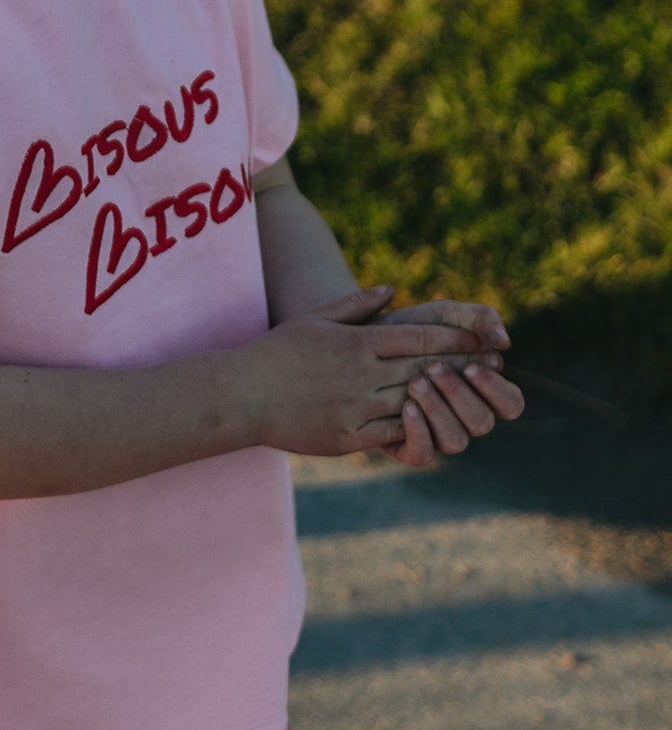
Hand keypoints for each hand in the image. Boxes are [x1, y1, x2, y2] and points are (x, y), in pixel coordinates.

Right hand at [242, 283, 491, 457]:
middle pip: (425, 369)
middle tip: (490, 366)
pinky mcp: (345, 439)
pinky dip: (414, 428)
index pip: (420, 337)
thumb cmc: (276, 354)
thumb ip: (356, 305)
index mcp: (357, 344)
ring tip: (466, 396)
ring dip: (441, 399)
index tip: (481, 338)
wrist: (240, 398)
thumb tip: (393, 290)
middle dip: (460, 367)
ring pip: (413, 403)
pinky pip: (390, 434)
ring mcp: (354, 409)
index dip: (455, 338)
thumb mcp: (315, 320)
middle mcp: (361, 376)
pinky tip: (430, 424)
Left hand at [374, 300, 524, 465]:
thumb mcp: (446, 315)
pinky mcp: (407, 445)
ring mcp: (437, 434)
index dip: (496, 389)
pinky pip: (423, 454)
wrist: (362, 340)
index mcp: (482, 391)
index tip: (473, 365)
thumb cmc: (411, 328)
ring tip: (415, 382)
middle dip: (459, 395)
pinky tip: (406, 405)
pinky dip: (419, 432)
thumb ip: (481, 318)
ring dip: (439, 411)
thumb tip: (505, 343)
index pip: (511, 404)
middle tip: (432, 367)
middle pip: (482, 423)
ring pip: (456, 441)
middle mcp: (464, 417)